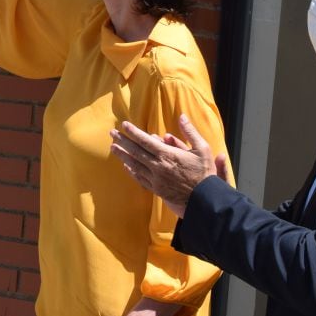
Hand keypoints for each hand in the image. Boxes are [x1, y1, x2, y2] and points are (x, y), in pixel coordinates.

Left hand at [111, 114, 226, 217]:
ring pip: (135, 165)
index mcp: (168, 155)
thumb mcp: (202, 148)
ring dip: (122, 155)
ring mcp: (155, 179)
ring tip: (113, 147)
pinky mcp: (156, 189)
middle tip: (111, 133)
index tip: (124, 125)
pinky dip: (131, 171)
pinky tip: (125, 165)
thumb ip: (190, 132)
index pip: (146, 141)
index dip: (134, 132)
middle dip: (123, 141)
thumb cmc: (204, 172)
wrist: (204, 199)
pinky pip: (140, 178)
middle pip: (136, 152)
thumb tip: (181, 116)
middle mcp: (158, 166)